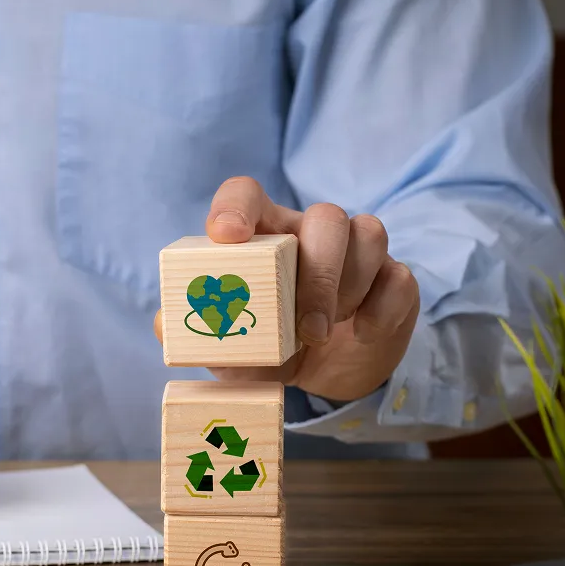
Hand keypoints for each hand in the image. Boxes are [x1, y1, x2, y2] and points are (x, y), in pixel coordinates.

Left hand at [155, 177, 419, 401]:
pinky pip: (400, 276)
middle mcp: (310, 234)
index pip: (246, 193)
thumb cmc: (270, 348)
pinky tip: (363, 334)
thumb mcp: (232, 348)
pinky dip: (382, 307)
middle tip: (307, 329)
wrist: (326, 372)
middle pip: (325, 216)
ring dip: (348, 288)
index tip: (227, 237)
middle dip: (319, 274)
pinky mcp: (392, 281)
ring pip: (369, 234)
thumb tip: (164, 323)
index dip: (236, 207)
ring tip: (326, 333)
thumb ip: (200, 333)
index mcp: (263, 237)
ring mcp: (357, 253)